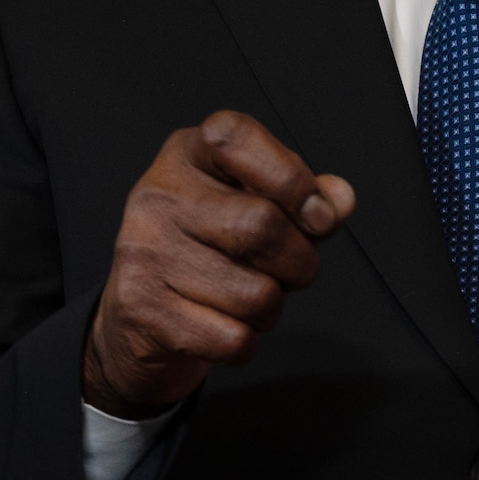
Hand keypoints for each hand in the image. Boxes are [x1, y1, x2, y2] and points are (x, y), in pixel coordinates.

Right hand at [82, 111, 354, 415]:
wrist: (139, 318)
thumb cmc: (209, 250)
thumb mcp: (257, 206)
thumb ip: (306, 199)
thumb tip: (338, 199)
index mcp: (188, 155)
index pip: (236, 137)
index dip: (291, 177)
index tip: (317, 216)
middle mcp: (158, 194)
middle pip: (260, 225)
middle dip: (299, 262)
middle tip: (293, 270)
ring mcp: (145, 251)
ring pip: (255, 294)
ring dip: (272, 308)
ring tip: (248, 298)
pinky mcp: (143, 309)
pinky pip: (233, 339)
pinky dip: (246, 342)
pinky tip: (222, 325)